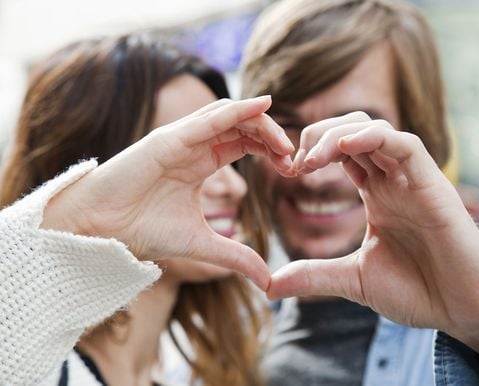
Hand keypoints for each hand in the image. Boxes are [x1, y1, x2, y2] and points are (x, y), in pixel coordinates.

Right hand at [42, 96, 293, 289]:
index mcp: (201, 163)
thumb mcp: (202, 244)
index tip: (292, 169)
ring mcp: (180, 139)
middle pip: (241, 127)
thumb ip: (236, 256)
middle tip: (294, 157)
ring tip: (285, 142)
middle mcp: (193, 146)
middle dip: (271, 136)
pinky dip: (236, 111)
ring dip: (260, 124)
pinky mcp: (167, 139)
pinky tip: (261, 107)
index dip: (270, 151)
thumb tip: (268, 279)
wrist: (101, 231)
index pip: (244, 143)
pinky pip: (208, 119)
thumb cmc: (143, 232)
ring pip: (228, 117)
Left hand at [268, 112, 478, 370]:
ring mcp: (413, 179)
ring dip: (337, 135)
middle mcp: (393, 179)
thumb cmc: (418, 291)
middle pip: (352, 131)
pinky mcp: (434, 184)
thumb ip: (313, 275)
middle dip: (317, 137)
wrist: (464, 310)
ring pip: (374, 129)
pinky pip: (405, 145)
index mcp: (377, 193)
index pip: (341, 151)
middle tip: (294, 164)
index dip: (310, 151)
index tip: (287, 171)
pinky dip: (374, 138)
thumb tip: (268, 285)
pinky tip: (345, 147)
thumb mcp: (353, 280)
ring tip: (311, 159)